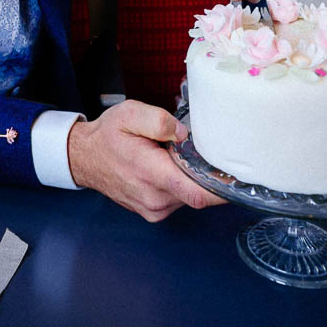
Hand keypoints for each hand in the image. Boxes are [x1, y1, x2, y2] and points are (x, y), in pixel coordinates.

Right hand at [66, 100, 225, 221]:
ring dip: (191, 179)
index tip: (241, 181)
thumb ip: (159, 120)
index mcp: (150, 173)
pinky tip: (170, 169)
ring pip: (189, 197)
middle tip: (206, 154)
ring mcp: (153, 209)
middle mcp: (154, 198)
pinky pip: (179, 200)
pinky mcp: (153, 212)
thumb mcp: (129, 113)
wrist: (84, 158)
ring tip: (176, 158)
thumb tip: (185, 134)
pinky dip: (182, 185)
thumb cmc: (107, 136)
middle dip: (206, 175)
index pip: (197, 193)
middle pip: (198, 194)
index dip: (223, 190)